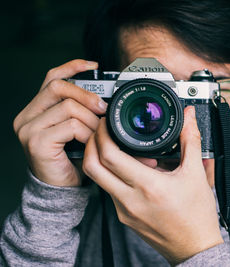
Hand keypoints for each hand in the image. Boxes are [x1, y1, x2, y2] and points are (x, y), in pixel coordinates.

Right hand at [13, 59, 107, 186]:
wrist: (62, 189)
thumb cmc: (72, 159)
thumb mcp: (78, 130)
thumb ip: (83, 112)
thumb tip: (107, 98)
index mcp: (38, 109)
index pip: (52, 77)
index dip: (73, 67)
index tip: (93, 65)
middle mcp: (28, 115)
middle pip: (59, 87)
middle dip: (87, 95)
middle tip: (104, 109)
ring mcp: (29, 129)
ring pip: (68, 107)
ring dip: (90, 119)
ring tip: (98, 133)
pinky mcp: (37, 142)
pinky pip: (70, 126)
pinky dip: (86, 133)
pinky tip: (90, 142)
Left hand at [82, 107, 223, 264]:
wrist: (194, 248)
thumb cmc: (197, 215)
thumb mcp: (196, 174)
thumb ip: (191, 140)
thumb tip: (189, 117)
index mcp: (149, 187)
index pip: (110, 156)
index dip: (102, 134)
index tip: (107, 122)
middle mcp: (130, 200)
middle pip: (92, 167)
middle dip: (91, 143)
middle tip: (101, 130)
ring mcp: (124, 211)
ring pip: (98, 179)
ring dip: (100, 159)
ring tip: (117, 146)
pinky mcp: (124, 217)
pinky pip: (109, 191)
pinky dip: (112, 175)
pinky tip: (129, 168)